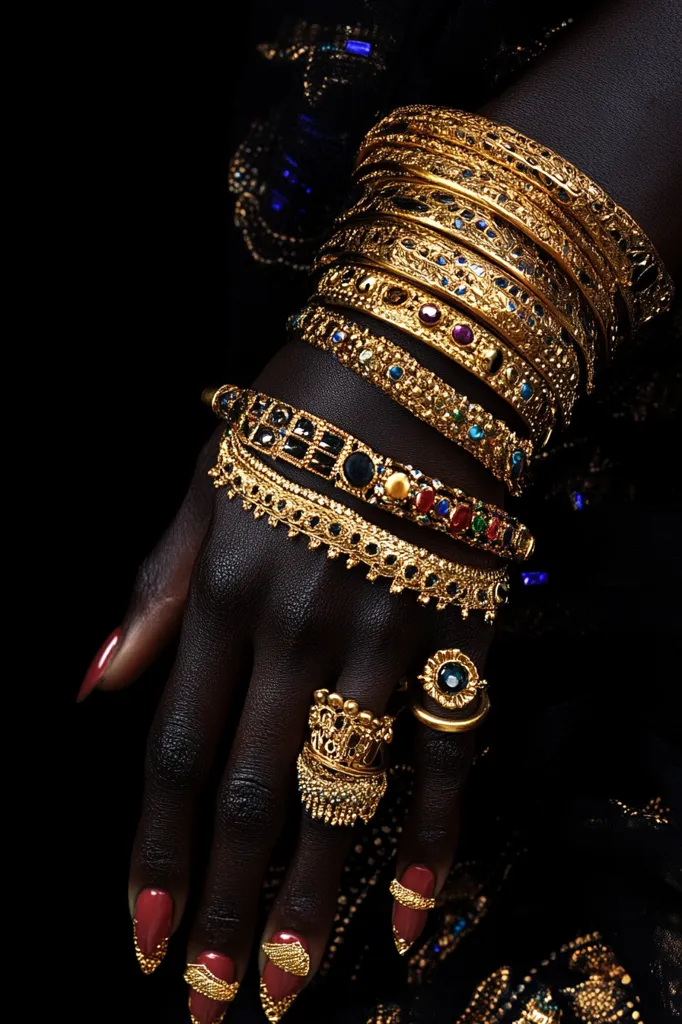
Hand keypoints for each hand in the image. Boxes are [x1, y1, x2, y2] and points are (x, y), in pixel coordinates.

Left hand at [80, 332, 501, 1020]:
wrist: (416, 359)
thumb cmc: (298, 419)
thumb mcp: (203, 484)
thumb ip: (154, 592)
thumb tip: (92, 684)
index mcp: (226, 594)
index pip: (180, 750)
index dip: (157, 851)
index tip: (144, 938)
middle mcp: (297, 627)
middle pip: (253, 790)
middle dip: (228, 905)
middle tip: (213, 1006)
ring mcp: (383, 632)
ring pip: (343, 787)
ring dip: (316, 895)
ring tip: (294, 986)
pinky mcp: (459, 629)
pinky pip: (448, 748)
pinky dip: (436, 832)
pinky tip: (416, 910)